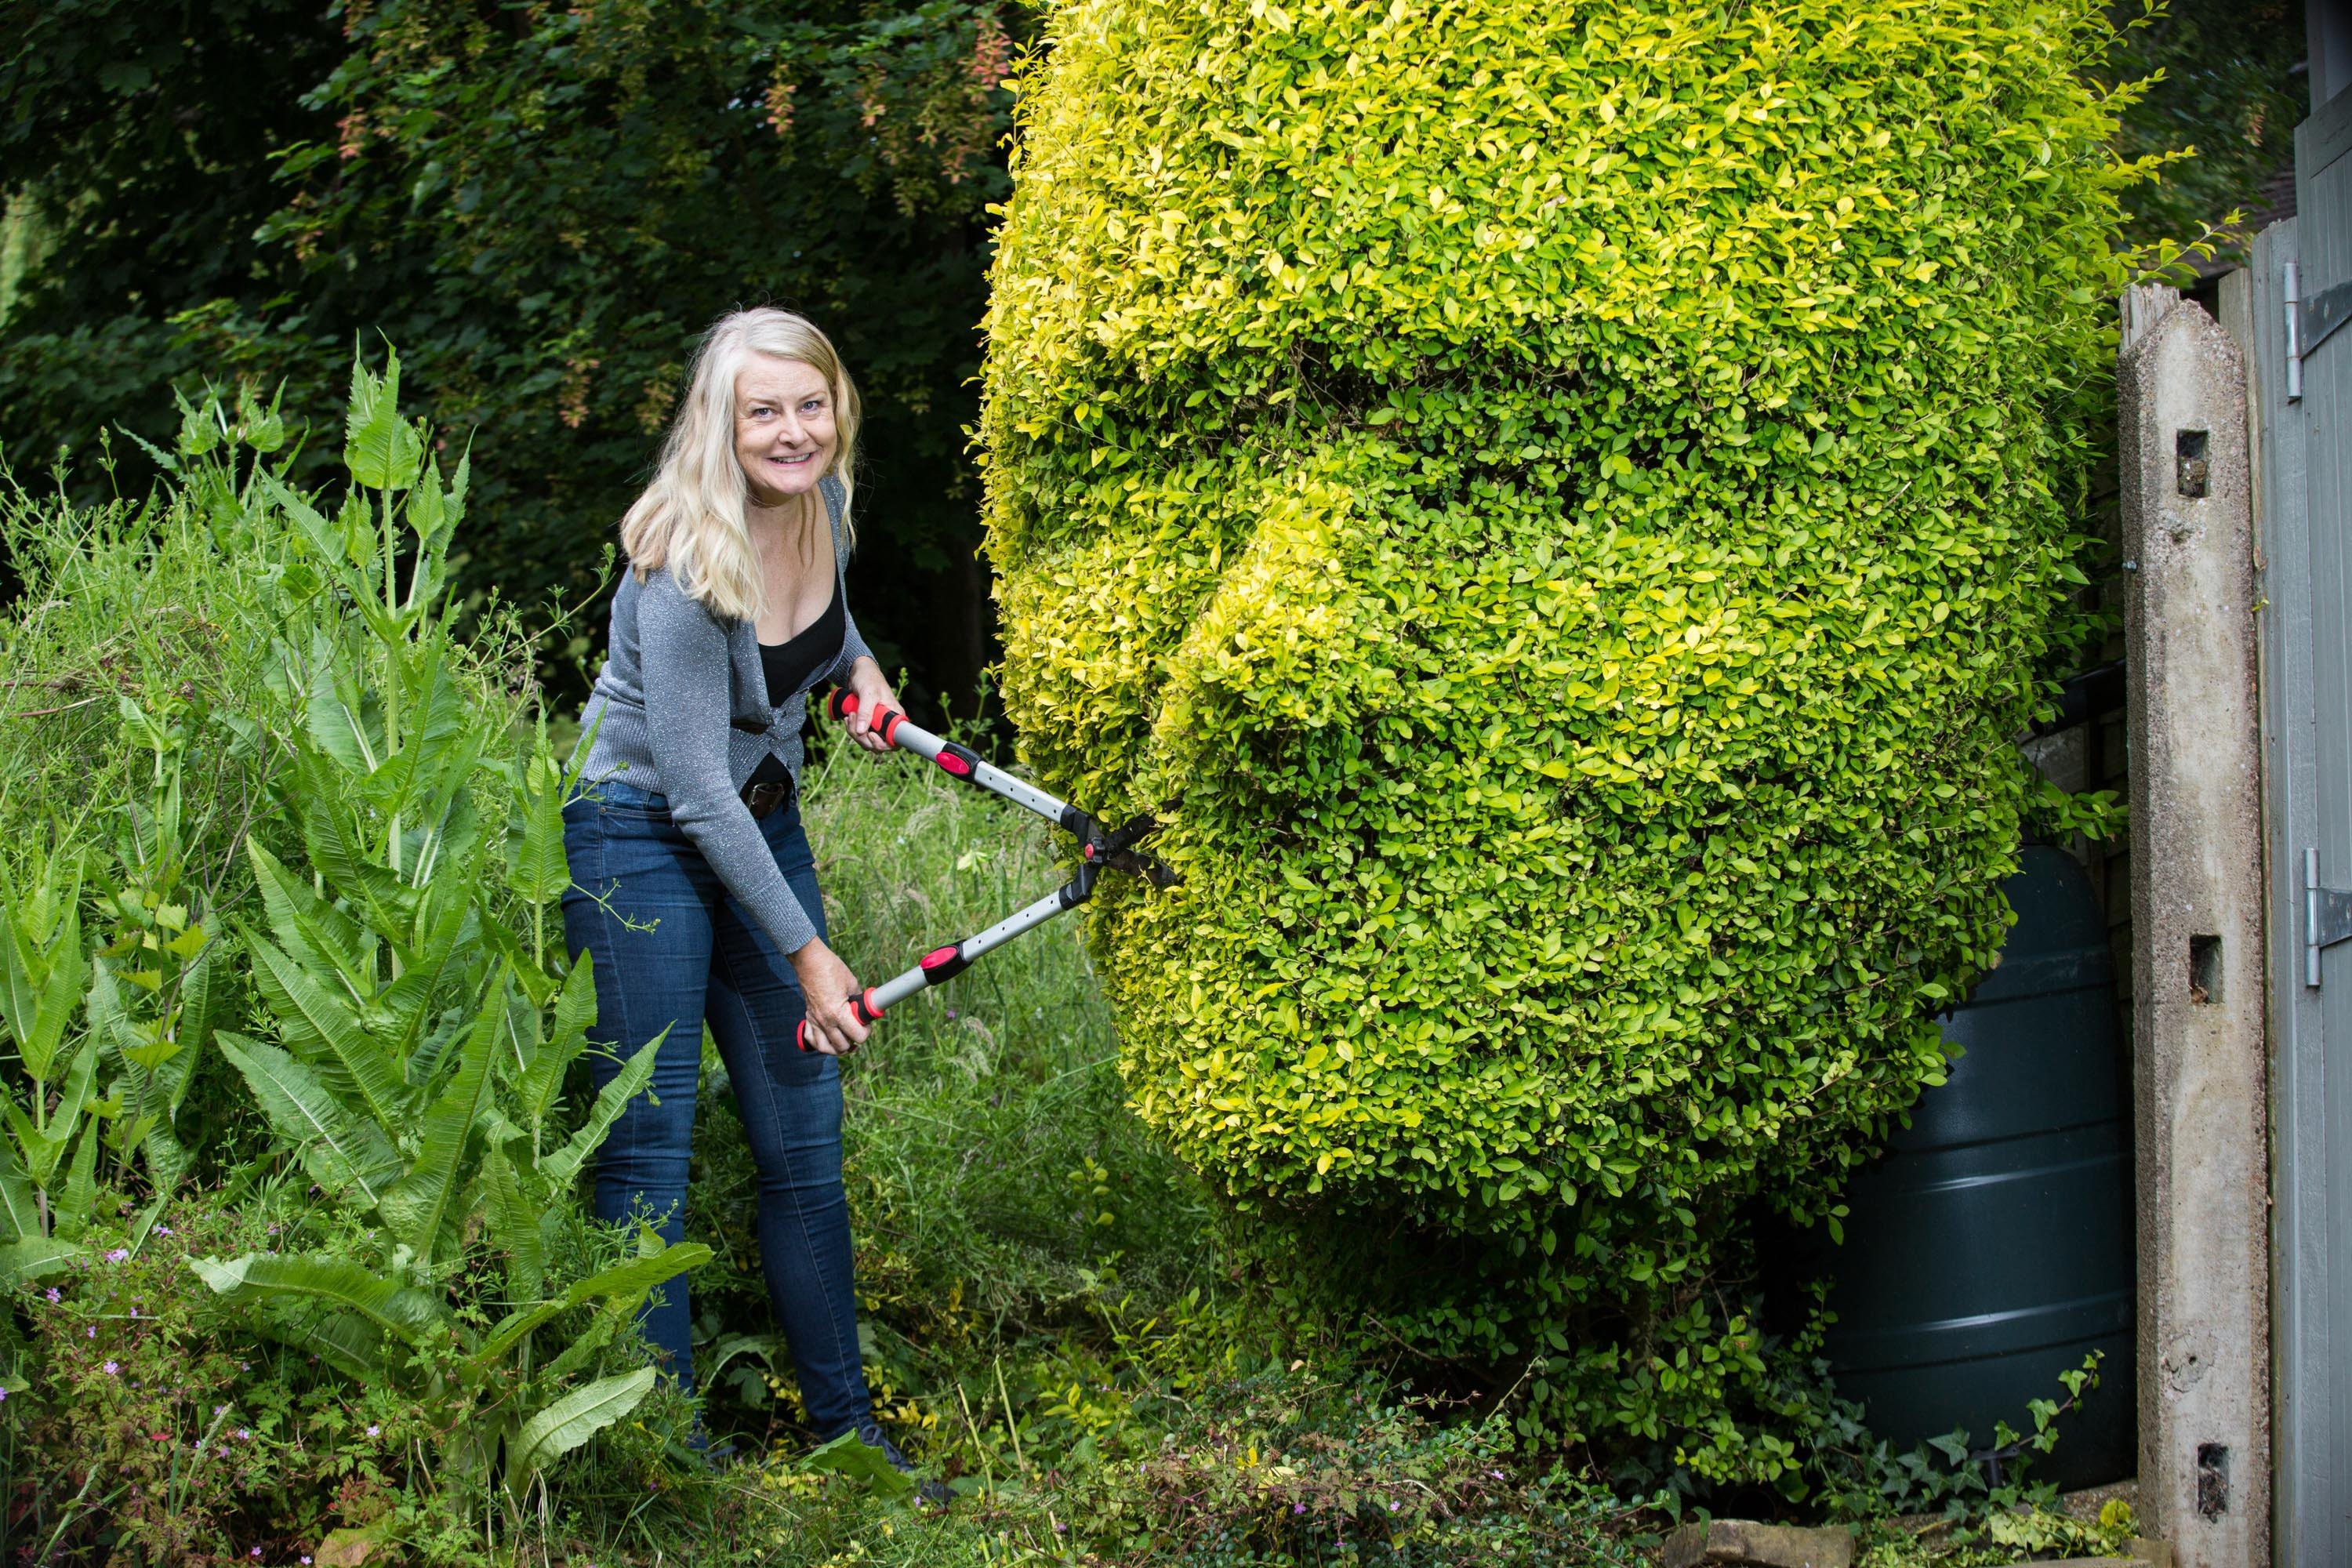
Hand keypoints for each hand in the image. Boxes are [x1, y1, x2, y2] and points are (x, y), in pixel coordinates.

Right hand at [790, 938, 871, 1055]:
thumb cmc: (831, 969)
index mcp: (838, 1013)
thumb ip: (859, 1000)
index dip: (866, 1032)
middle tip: (858, 1032)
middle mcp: (825, 1021)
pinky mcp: (808, 1016)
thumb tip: (865, 1008)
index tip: (867, 1025)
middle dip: (853, 1042)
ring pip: (825, 1048)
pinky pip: (811, 1038)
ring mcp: (814, 1020)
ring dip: (837, 1048)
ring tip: (845, 1042)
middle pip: (842, 1046)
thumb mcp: (852, 983)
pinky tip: (828, 1039)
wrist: (809, 961)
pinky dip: (820, 1043)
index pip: (857, 1036)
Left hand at [844, 657, 897, 754]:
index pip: (895, 742)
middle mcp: (887, 724)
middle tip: (853, 719)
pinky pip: (859, 735)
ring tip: (850, 715)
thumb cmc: (868, 678)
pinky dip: (851, 729)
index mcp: (895, 717)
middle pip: (878, 745)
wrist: (858, 673)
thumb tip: (862, 731)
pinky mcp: (866, 724)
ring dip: (854, 732)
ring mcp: (876, 725)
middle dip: (862, 736)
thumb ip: (866, 712)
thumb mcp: (868, 693)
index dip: (883, 744)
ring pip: (866, 741)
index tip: (870, 734)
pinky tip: (848, 718)